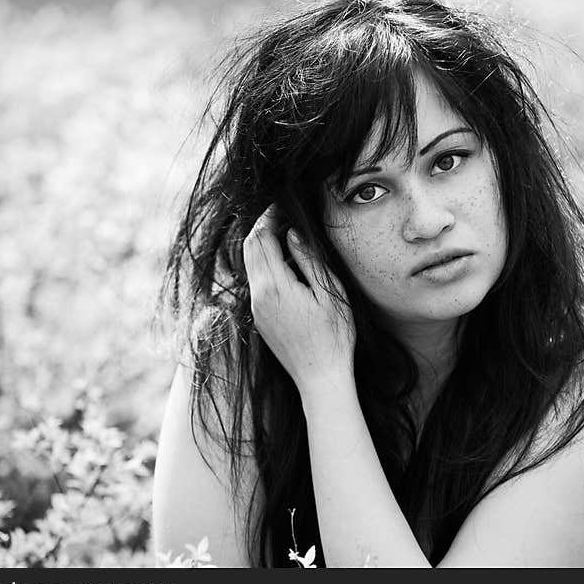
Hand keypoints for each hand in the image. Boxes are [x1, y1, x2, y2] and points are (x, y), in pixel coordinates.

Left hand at [242, 204, 355, 394]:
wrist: (320, 377)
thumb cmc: (334, 336)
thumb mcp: (330, 292)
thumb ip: (309, 260)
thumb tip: (292, 234)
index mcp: (275, 286)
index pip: (261, 239)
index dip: (269, 217)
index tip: (281, 206)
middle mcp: (259, 296)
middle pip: (249, 248)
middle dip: (261, 227)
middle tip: (281, 215)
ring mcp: (256, 309)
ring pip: (250, 265)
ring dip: (262, 246)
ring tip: (285, 236)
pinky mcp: (259, 319)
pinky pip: (256, 282)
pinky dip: (265, 265)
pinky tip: (286, 265)